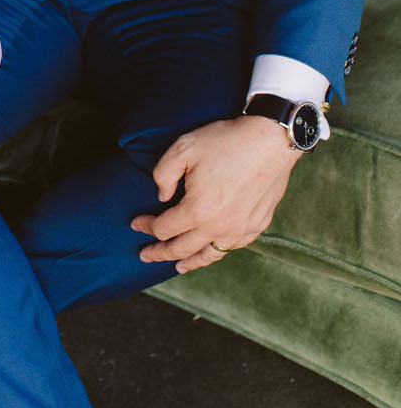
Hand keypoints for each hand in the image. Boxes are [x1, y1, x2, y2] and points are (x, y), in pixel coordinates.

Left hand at [130, 114, 298, 274]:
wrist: (271, 140)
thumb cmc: (226, 141)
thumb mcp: (183, 148)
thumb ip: (163, 174)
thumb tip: (162, 197)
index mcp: (198, 210)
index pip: (164, 228)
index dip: (146, 227)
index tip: (135, 224)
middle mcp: (220, 226)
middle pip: (182, 249)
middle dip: (159, 253)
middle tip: (145, 255)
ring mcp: (241, 229)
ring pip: (209, 255)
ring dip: (189, 262)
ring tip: (176, 267)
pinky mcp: (257, 225)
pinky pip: (231, 247)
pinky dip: (215, 253)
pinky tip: (209, 251)